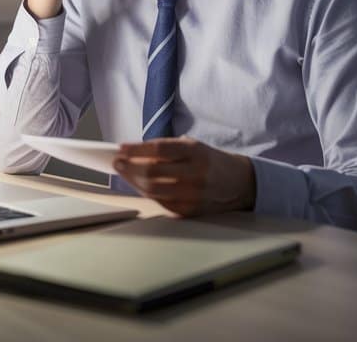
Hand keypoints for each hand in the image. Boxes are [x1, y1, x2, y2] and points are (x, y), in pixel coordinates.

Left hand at [113, 137, 255, 216]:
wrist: (238, 182)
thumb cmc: (210, 161)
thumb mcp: (193, 146)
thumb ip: (166, 150)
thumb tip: (134, 153)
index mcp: (196, 152)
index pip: (159, 149)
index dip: (136, 149)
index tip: (121, 148)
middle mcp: (195, 173)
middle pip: (153, 172)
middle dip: (129, 167)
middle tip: (117, 162)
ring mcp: (193, 195)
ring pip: (154, 190)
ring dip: (133, 182)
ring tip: (124, 173)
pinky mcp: (190, 211)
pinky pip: (161, 203)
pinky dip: (147, 194)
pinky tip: (140, 186)